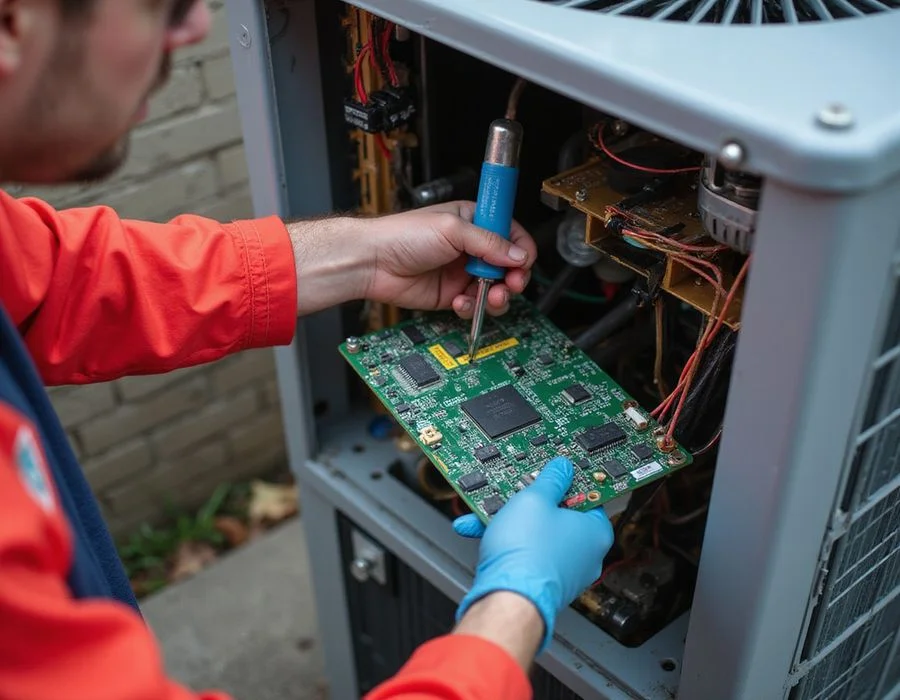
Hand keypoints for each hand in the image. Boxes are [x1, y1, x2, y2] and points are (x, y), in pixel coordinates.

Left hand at [360, 201, 534, 316]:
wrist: (373, 262)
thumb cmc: (402, 235)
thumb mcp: (451, 229)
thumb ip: (488, 242)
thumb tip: (518, 255)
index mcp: (473, 222)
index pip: (511, 234)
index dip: (521, 249)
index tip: (523, 262)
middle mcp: (471, 248)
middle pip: (508, 266)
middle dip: (513, 277)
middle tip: (510, 284)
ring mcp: (461, 273)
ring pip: (494, 289)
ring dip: (496, 296)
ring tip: (490, 297)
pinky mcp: (451, 294)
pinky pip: (473, 305)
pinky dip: (471, 306)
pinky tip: (459, 301)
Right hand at [453, 457, 613, 652]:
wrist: (507, 598)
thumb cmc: (528, 555)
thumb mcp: (534, 499)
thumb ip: (550, 479)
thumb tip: (561, 468)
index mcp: (596, 532)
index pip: (586, 494)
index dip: (564, 479)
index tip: (551, 470)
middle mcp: (585, 555)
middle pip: (556, 514)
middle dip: (526, 500)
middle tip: (513, 488)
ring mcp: (562, 570)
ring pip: (535, 533)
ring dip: (508, 518)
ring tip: (485, 506)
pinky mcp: (540, 581)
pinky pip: (525, 551)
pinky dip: (505, 538)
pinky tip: (478, 526)